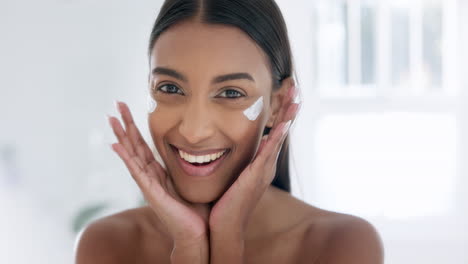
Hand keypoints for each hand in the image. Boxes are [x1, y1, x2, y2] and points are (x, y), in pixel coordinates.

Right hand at [107, 101, 208, 260]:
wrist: (197, 233)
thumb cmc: (196, 210)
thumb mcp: (191, 181)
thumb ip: (189, 167)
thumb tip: (200, 151)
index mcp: (159, 172)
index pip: (144, 145)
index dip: (136, 127)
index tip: (129, 109)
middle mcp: (150, 176)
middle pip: (134, 145)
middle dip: (126, 124)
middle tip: (116, 104)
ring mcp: (148, 184)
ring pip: (132, 155)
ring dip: (121, 136)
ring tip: (111, 119)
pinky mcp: (151, 192)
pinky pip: (137, 172)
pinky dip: (126, 158)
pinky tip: (116, 145)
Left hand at [208, 84, 299, 236]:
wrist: (225, 227)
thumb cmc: (226, 202)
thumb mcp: (234, 174)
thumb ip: (239, 159)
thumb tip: (233, 144)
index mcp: (261, 162)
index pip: (274, 131)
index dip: (280, 111)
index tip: (283, 91)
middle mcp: (267, 164)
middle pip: (281, 130)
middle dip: (288, 108)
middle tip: (294, 86)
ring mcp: (264, 171)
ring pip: (278, 139)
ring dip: (287, 118)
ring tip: (295, 98)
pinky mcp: (256, 177)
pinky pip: (268, 154)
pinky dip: (276, 138)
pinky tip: (282, 125)